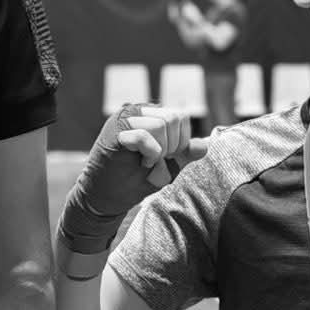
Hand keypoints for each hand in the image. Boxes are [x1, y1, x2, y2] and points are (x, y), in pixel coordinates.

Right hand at [57, 105, 206, 255]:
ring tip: (145, 162)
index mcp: (149, 115)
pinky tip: (140, 163)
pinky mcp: (114, 131)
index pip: (180, 116)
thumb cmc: (133, 181)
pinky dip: (150, 154)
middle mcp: (136, 111)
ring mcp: (124, 118)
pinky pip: (145, 136)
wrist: (105, 198)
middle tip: (154, 161)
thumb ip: (184, 154)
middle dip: (172, 145)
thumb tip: (204, 145)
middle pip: (174, 117)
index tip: (164, 158)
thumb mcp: (166, 167)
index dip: (181, 141)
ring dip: (160, 151)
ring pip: (161, 125)